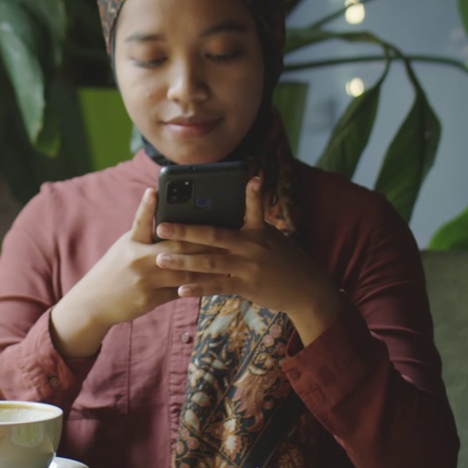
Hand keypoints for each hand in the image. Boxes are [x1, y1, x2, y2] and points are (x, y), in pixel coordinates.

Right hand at [49, 187, 212, 358]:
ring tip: (228, 258)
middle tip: (225, 232)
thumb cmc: (114, 269)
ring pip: (182, 271)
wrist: (95, 302)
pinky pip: (179, 292)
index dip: (148, 205)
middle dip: (202, 241)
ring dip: (206, 265)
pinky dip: (197, 287)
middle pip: (176, 247)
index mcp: (132, 243)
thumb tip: (160, 205)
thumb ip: (144, 229)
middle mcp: (138, 260)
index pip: (141, 220)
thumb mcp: (125, 245)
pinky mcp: (150, 299)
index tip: (155, 190)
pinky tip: (215, 283)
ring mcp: (145, 281)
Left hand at [153, 177, 342, 343]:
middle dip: (186, 230)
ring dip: (184, 261)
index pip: (252, 206)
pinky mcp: (246, 287)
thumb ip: (250, 225)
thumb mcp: (271, 238)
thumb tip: (230, 212)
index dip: (250, 192)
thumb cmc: (284, 261)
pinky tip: (181, 289)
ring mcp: (247, 267)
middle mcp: (251, 246)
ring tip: (161, 259)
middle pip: (214, 235)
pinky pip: (217, 287)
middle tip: (161, 226)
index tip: (248, 177)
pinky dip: (199, 288)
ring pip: (210, 263)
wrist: (306, 291)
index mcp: (257, 230)